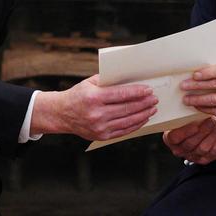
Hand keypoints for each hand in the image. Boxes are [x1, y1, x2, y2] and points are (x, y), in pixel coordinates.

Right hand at [32, 74, 157, 140]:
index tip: (148, 90)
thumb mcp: (90, 83)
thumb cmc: (78, 95)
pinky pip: (123, 131)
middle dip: (144, 103)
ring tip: (152, 109)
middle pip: (127, 109)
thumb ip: (109, 81)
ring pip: (128, 121)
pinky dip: (136, 125)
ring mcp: (99, 127)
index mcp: (94, 98)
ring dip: (143, 114)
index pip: (121, 95)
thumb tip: (130, 79)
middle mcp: (97, 114)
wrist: (62, 114)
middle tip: (154, 99)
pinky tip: (143, 119)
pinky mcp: (102, 136)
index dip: (137, 92)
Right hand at [163, 116, 215, 164]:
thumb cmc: (185, 122)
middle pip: (192, 143)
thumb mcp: (179, 117)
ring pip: (204, 148)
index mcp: (170, 139)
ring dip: (213, 134)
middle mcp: (180, 150)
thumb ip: (182, 113)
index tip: (195, 124)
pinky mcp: (206, 159)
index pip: (176, 137)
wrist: (191, 133)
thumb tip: (192, 101)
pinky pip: (215, 151)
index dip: (186, 131)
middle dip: (204, 130)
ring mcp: (193, 156)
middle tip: (211, 119)